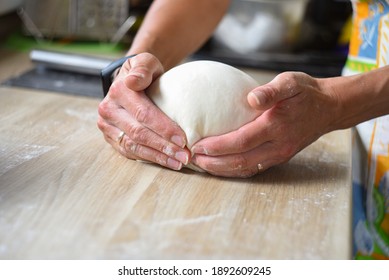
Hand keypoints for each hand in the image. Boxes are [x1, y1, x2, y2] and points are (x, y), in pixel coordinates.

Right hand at [97, 53, 190, 169]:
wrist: (131, 81)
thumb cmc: (146, 73)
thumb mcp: (147, 62)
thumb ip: (143, 67)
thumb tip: (133, 81)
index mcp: (118, 91)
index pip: (143, 113)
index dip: (164, 128)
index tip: (183, 139)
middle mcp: (109, 110)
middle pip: (139, 133)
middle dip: (164, 147)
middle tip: (185, 155)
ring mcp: (107, 126)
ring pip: (134, 146)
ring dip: (158, 156)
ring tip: (179, 162)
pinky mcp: (111, 138)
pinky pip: (130, 152)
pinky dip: (150, 158)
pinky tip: (167, 162)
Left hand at [191, 72, 338, 177]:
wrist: (329, 107)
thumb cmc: (306, 92)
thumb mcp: (291, 82)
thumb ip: (272, 90)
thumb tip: (251, 98)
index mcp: (276, 125)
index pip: (241, 142)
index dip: (217, 146)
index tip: (197, 146)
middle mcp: (278, 145)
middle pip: (240, 161)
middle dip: (214, 162)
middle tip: (193, 159)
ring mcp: (280, 154)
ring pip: (247, 168)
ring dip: (223, 170)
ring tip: (203, 165)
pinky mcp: (280, 157)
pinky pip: (255, 168)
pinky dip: (236, 170)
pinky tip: (223, 167)